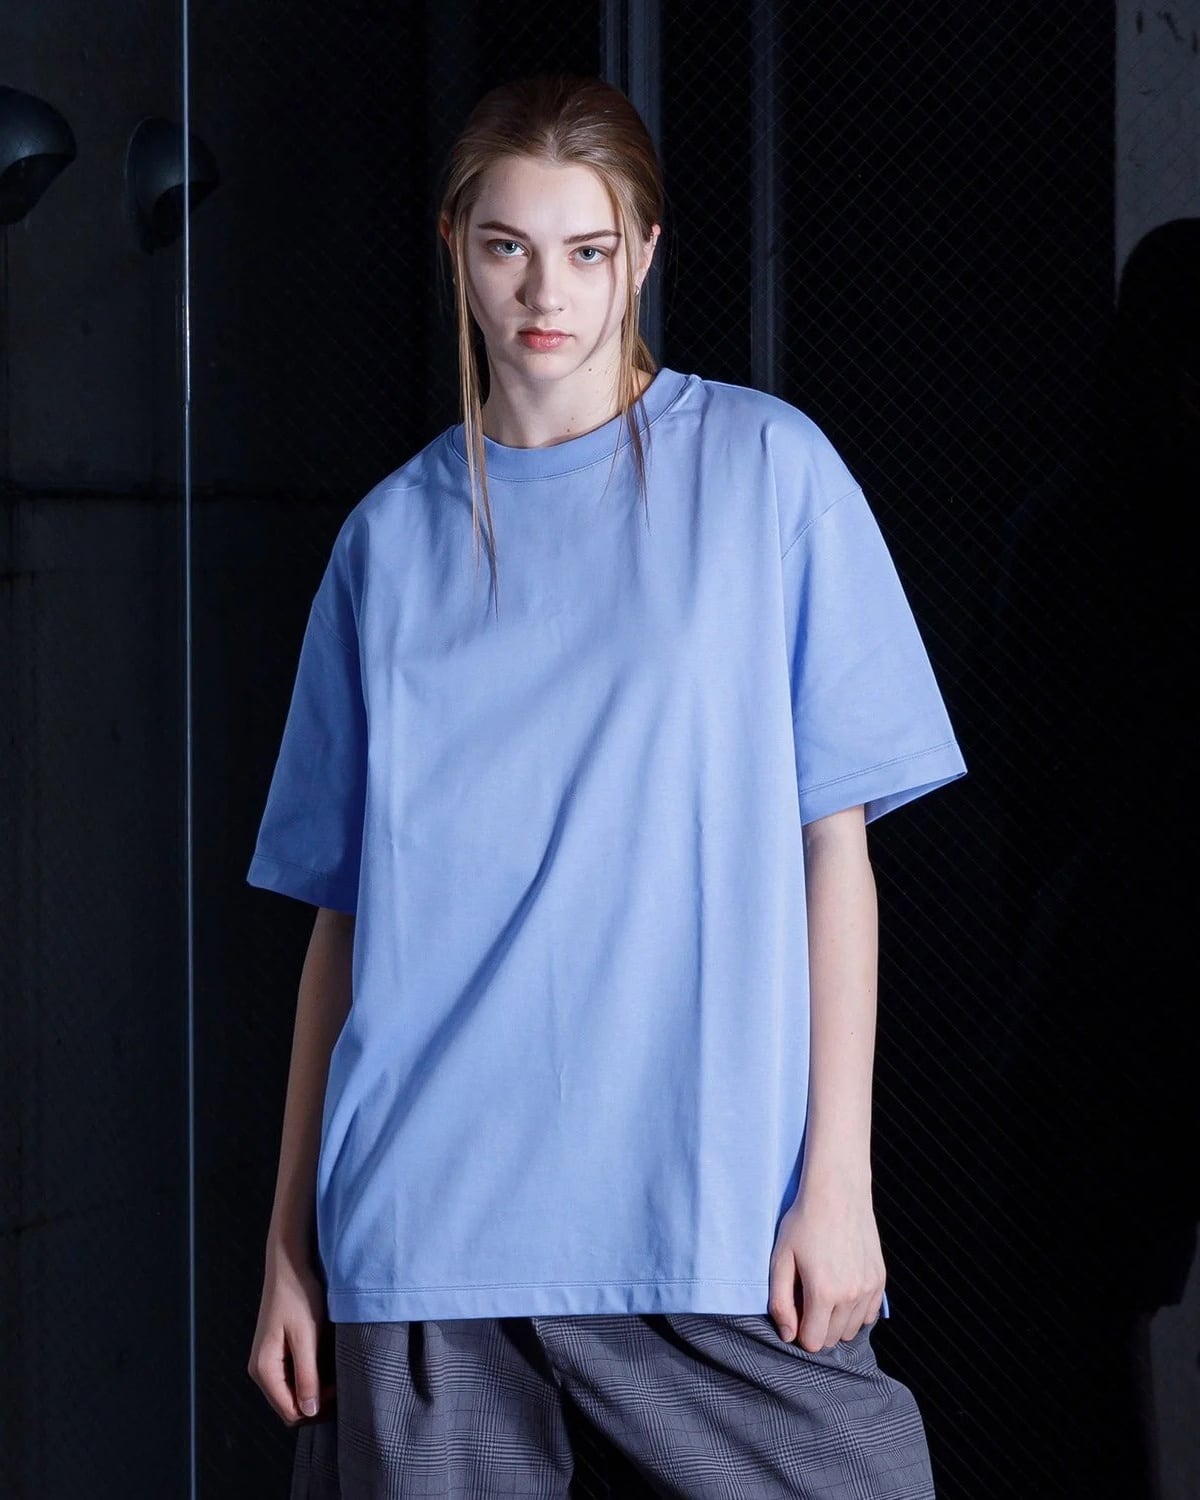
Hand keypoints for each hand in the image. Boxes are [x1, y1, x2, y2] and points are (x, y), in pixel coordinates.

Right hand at [248, 1245, 334, 1423]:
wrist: (289, 1265)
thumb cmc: (298, 1296)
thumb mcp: (306, 1336)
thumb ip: (306, 1375)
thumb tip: (309, 1412)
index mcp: (264, 1370)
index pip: (289, 1412)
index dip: (316, 1409)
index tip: (338, 1389)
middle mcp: (261, 1371)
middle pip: (289, 1406)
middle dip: (315, 1403)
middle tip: (340, 1384)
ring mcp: (267, 1362)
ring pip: (292, 1393)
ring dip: (313, 1391)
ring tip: (335, 1374)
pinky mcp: (276, 1353)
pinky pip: (292, 1378)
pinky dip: (309, 1378)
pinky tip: (325, 1365)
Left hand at [767, 1176, 885, 1351]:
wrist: (837, 1192)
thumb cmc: (803, 1222)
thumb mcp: (780, 1259)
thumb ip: (780, 1302)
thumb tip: (787, 1335)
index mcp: (823, 1292)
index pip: (813, 1342)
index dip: (799, 1332)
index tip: (794, 1312)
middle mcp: (851, 1295)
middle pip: (833, 1339)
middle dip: (817, 1327)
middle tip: (806, 1297)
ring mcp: (869, 1288)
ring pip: (851, 1330)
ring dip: (836, 1321)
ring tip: (824, 1292)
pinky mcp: (880, 1279)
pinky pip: (868, 1315)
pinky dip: (855, 1311)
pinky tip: (842, 1289)